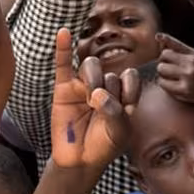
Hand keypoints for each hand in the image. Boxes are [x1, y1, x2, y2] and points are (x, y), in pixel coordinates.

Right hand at [51, 29, 139, 168]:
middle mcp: (105, 86)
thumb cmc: (104, 146)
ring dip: (93, 78)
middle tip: (100, 107)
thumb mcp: (119, 132)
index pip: (130, 77)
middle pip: (111, 72)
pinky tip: (63, 33)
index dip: (130, 88)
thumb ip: (114, 112)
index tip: (127, 106)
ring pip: (91, 66)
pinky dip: (63, 48)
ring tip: (90, 98)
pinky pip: (64, 64)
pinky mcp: (64, 88)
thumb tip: (96, 94)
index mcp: (123, 95)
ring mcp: (84, 86)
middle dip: (109, 88)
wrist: (79, 160)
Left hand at [155, 33, 193, 105]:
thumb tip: (157, 36)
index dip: (164, 57)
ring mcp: (188, 80)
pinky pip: (166, 88)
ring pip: (161, 76)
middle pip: (161, 64)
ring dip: (164, 78)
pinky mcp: (186, 93)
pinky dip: (168, 87)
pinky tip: (177, 86)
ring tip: (173, 79)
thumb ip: (177, 46)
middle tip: (171, 70)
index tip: (169, 60)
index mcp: (192, 55)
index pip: (165, 52)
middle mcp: (190, 66)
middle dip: (163, 67)